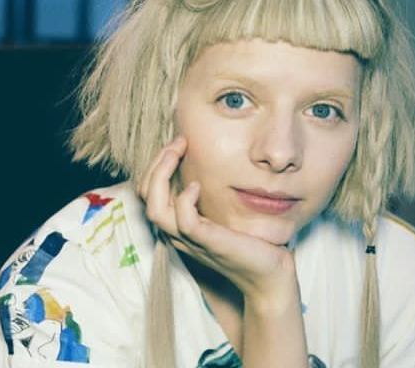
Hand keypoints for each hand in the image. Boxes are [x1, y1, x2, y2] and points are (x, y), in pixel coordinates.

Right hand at [139, 136, 298, 304]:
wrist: (268, 272)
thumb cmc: (247, 239)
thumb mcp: (221, 211)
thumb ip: (207, 196)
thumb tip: (205, 165)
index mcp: (178, 222)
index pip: (149, 192)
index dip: (157, 164)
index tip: (178, 144)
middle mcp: (178, 231)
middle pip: (146, 196)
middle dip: (157, 163)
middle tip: (178, 142)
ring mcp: (190, 239)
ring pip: (155, 208)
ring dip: (161, 175)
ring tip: (177, 153)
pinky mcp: (208, 242)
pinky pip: (184, 222)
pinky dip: (184, 200)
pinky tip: (197, 185)